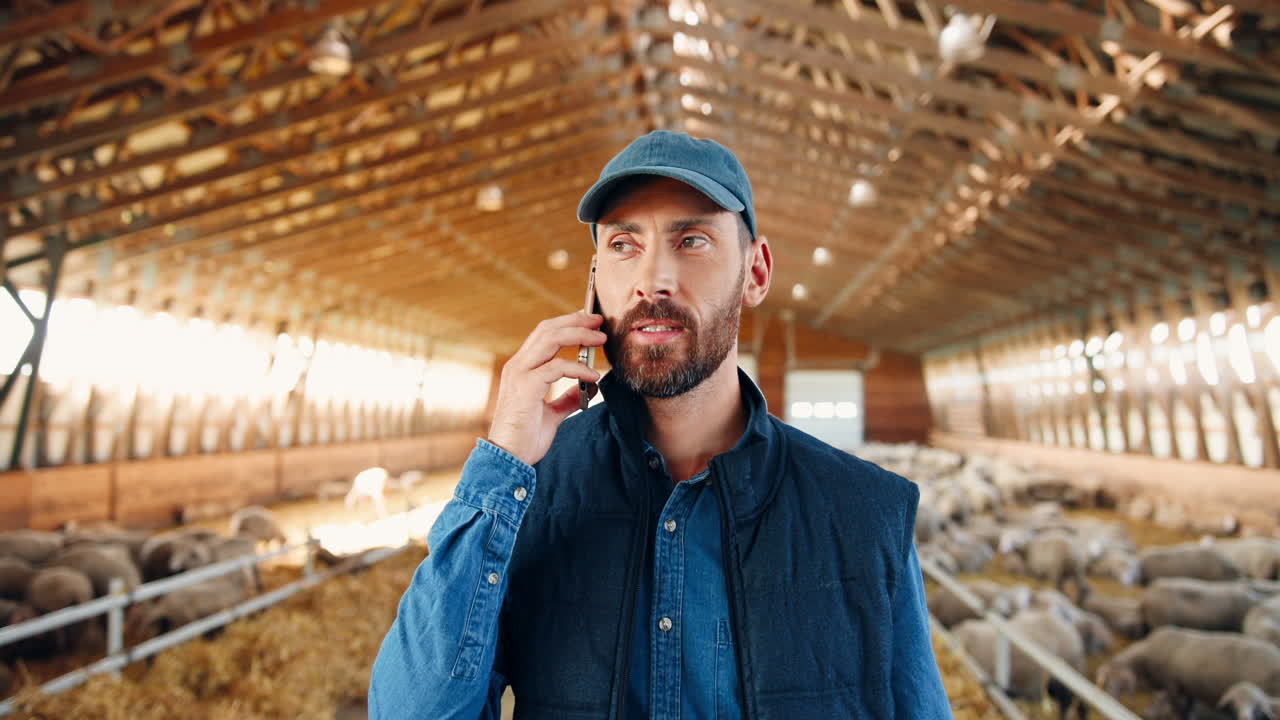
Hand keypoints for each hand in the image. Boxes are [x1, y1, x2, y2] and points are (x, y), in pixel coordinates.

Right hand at [486, 311, 605, 466]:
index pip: (544, 334)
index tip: (590, 322)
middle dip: (575, 321)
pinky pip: (557, 367)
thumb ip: (566, 399)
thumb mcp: (551, 414)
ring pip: (550, 339)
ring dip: (579, 335)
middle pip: (547, 329)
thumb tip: (588, 387)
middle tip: (599, 321)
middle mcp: (518, 365)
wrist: (509, 458)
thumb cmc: (525, 438)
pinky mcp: (526, 387)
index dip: (567, 324)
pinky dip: (578, 368)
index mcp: (521, 369)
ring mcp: (519, 374)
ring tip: (601, 339)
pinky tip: (593, 375)